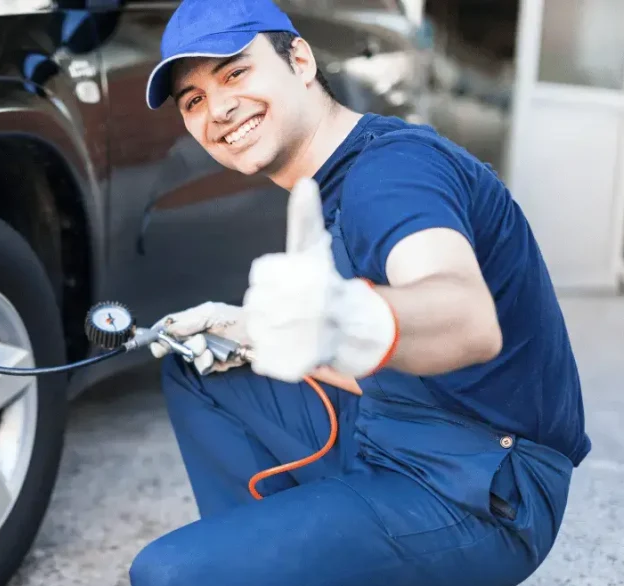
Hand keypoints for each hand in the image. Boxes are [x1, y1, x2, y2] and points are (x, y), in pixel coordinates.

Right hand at [149, 301, 248, 374]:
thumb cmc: (235, 318)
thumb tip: (167, 328)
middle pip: (176, 344)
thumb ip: (187, 320)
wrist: (260, 334)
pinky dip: (207, 363)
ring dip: (197, 354)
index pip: (170, 327)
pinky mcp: (216, 364)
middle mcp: (197, 336)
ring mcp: (205, 351)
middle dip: (182, 345)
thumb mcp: (209, 312)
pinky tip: (215, 358)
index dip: (160, 334)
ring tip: (209, 349)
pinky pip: (203, 368)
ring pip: (189, 358)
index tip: (155, 342)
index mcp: (193, 321)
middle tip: (197, 343)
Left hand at [242, 178, 398, 382]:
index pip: (260, 275)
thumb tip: (306, 182)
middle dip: (273, 308)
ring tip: (299, 330)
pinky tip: (296, 349)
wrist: (368, 331)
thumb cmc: (333, 287)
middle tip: (298, 312)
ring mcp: (304, 338)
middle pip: (256, 306)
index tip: (296, 285)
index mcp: (305, 274)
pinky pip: (265, 361)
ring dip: (274, 333)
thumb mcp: (316, 249)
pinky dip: (275, 358)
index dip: (274, 281)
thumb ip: (305, 218)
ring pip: (259, 333)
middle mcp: (306, 305)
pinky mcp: (300, 366)